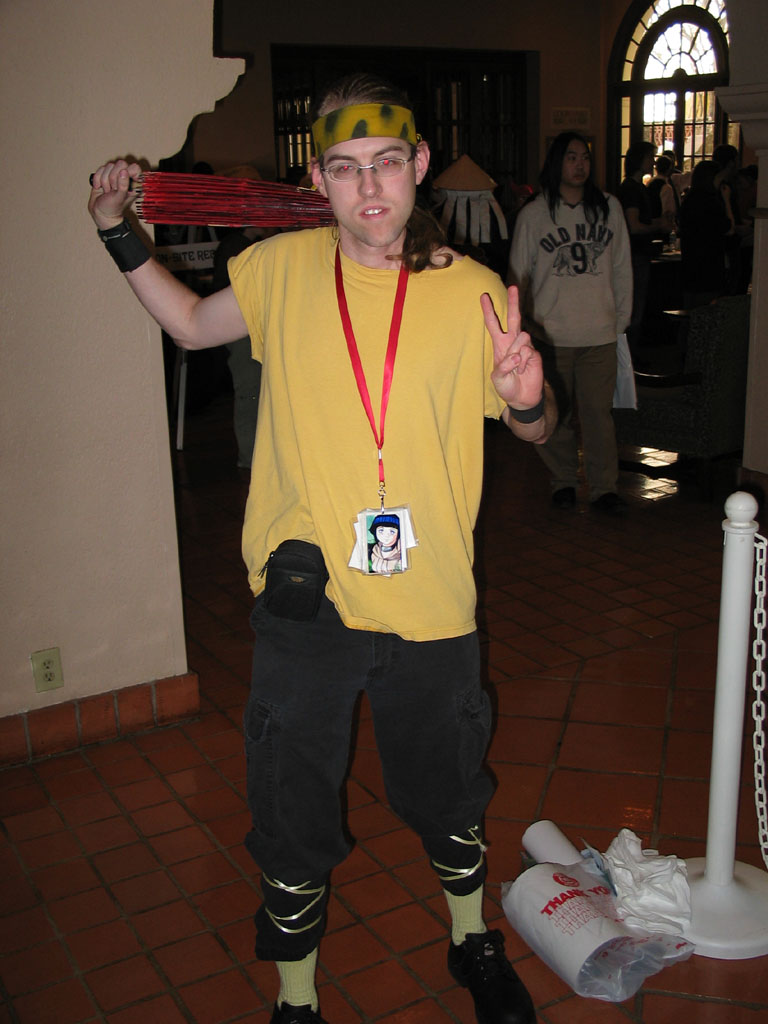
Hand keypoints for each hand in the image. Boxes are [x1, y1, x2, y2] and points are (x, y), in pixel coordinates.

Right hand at [88, 159, 140, 229]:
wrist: (100, 212)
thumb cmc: (113, 208)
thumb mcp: (120, 198)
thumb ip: (123, 185)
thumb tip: (124, 172)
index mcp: (134, 183)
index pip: (135, 168)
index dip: (128, 173)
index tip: (122, 183)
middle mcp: (126, 176)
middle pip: (121, 164)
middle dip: (113, 177)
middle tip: (113, 189)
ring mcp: (115, 174)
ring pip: (109, 166)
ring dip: (105, 180)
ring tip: (107, 191)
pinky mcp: (104, 174)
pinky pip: (100, 169)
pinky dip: (97, 179)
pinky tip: (100, 188)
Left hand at [482, 285, 543, 408]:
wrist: (522, 397)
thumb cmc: (507, 386)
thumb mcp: (498, 378)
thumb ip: (504, 365)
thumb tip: (517, 354)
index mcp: (500, 345)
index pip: (493, 324)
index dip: (488, 311)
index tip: (484, 296)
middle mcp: (512, 342)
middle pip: (514, 317)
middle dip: (513, 302)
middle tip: (513, 286)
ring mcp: (525, 346)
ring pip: (521, 336)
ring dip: (516, 352)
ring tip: (516, 367)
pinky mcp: (535, 354)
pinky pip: (527, 351)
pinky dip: (524, 362)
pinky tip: (524, 370)